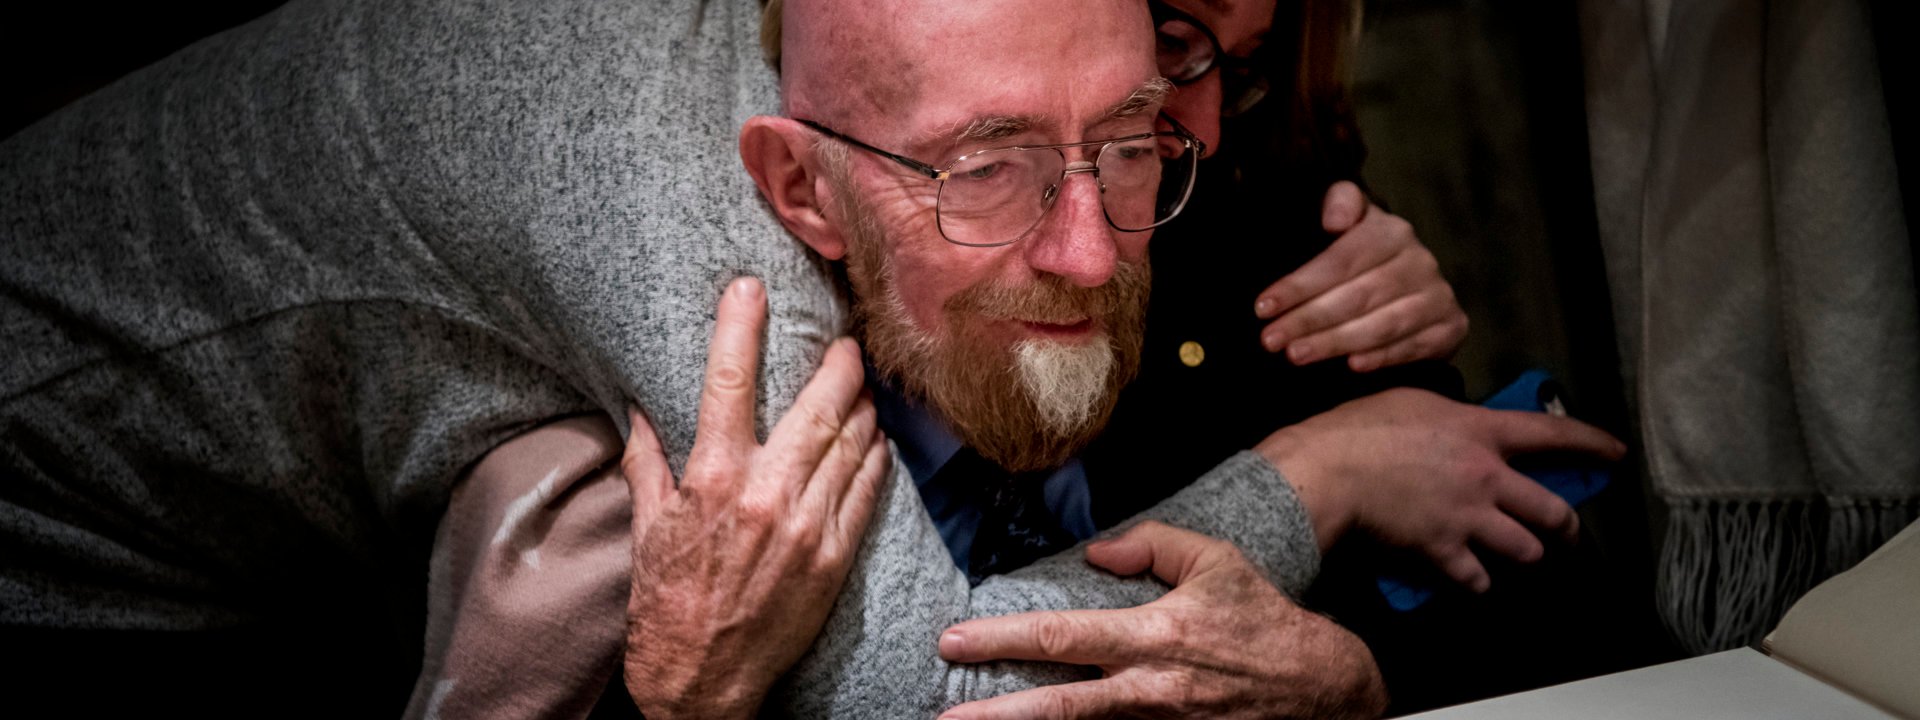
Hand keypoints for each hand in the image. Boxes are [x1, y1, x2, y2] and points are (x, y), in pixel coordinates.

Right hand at [621, 277, 890, 718]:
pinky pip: (867, 490)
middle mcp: (766, 494)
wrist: (700, 682)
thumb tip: (640, 411)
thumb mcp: (647, 527)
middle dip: (838, 363)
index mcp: (712, 478)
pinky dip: (875, 458)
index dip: (741, 325)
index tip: (751, 287)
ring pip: (852, 443)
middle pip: (818, 405)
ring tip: (863, 385)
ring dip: (862, 407)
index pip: (729, 381)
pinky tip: (875, 440)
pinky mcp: (835, 557)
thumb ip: (646, 463)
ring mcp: (809, 526)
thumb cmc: (667, 603)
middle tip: (845, 339)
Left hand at [935, 521, 1386, 719]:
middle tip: (944, 718)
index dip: (1003, 639)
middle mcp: (1151, 690)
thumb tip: (1094, 553)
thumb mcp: (1215, 562)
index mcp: (1156, 635)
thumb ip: (1151, 546)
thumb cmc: (1262, 619)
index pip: (1063, 637)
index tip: (955, 640)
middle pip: (1058, 707)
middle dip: (995, 715)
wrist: (1320, 687)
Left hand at [1253, 181, 1467, 371]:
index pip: (1340, 261)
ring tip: (1296, 355)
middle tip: (1271, 340)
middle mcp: (1420, 261)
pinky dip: (1381, 358)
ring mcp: (1438, 296)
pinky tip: (1351, 366)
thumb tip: (1333, 218)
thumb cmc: (1365, 256)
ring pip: (1381, 325)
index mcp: (1391, 232)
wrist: (1415, 286)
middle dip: (1308, 320)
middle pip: (1356, 296)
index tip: (1263, 307)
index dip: (1299, 285)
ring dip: (1335, 343)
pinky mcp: (1451, 327)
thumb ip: (1340, 202)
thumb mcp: (1352, 219)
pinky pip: (1412, 346)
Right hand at [1258, 387, 1626, 590]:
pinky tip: (1471, 579)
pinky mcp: (1443, 551)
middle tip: (1566, 535)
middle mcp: (1486, 477)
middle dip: (1568, 528)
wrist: (1328, 470)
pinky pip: (1479, 579)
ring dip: (1525, 557)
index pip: (1553, 434)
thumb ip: (1448, 415)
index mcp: (1481, 431)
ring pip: (1526, 551)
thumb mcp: (1412, 401)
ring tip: (1519, 559)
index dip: (1591, 444)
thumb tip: (1461, 424)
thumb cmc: (1358, 428)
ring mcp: (1468, 517)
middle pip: (1553, 511)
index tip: (1616, 454)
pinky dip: (1478, 582)